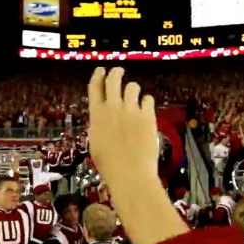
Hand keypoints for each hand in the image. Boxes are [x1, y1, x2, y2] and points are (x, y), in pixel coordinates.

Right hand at [87, 68, 157, 186]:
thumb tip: (102, 115)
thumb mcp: (95, 142)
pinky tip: (146, 109)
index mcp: (97, 115)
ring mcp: (132, 110)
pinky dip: (146, 102)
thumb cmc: (109, 164)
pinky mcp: (148, 116)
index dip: (98, 75)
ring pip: (133, 86)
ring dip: (133, 90)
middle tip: (119, 71)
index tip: (101, 70)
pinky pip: (148, 99)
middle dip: (116, 73)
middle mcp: (113, 107)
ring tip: (134, 98)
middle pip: (114, 79)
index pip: (95, 86)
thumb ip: (98, 124)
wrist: (130, 174)